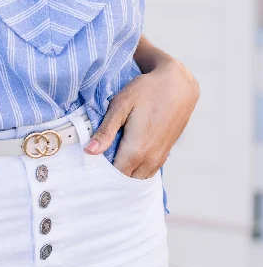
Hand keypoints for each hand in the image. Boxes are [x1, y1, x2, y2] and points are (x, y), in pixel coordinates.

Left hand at [84, 56, 199, 178]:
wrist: (178, 86)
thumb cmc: (147, 91)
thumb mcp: (121, 105)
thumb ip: (106, 131)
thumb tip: (89, 151)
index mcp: (137, 150)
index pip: (113, 176)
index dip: (100, 172)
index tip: (89, 163)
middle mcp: (150, 160)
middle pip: (125, 180)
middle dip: (111, 175)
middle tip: (97, 160)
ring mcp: (160, 159)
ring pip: (138, 178)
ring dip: (124, 172)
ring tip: (110, 156)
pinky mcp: (165, 154)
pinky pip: (148, 171)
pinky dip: (136, 168)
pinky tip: (126, 154)